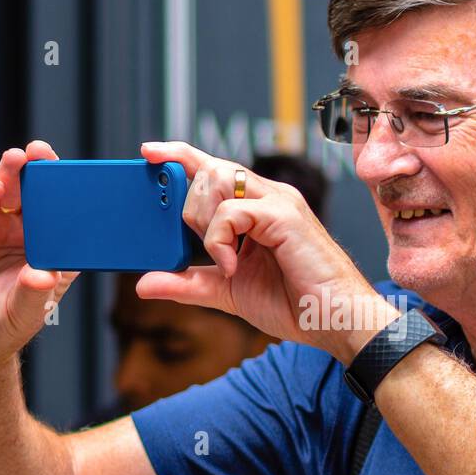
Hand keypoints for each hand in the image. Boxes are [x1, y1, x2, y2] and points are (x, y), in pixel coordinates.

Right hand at [0, 141, 76, 364]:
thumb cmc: (3, 326)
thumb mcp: (24, 313)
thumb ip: (32, 293)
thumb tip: (41, 277)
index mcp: (55, 252)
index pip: (69, 219)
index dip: (73, 197)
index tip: (78, 178)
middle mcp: (30, 235)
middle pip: (40, 196)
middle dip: (42, 172)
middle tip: (42, 153)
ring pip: (9, 193)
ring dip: (13, 174)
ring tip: (17, 158)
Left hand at [137, 141, 400, 361]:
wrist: (332, 321)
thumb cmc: (293, 303)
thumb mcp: (225, 292)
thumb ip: (187, 284)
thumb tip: (144, 284)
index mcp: (256, 208)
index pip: (212, 167)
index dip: (179, 155)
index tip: (149, 153)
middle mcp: (267, 196)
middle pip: (209, 169)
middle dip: (189, 206)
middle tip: (198, 244)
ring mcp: (278, 202)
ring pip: (218, 180)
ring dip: (204, 221)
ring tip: (220, 257)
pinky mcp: (284, 215)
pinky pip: (232, 210)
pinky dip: (219, 238)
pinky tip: (230, 265)